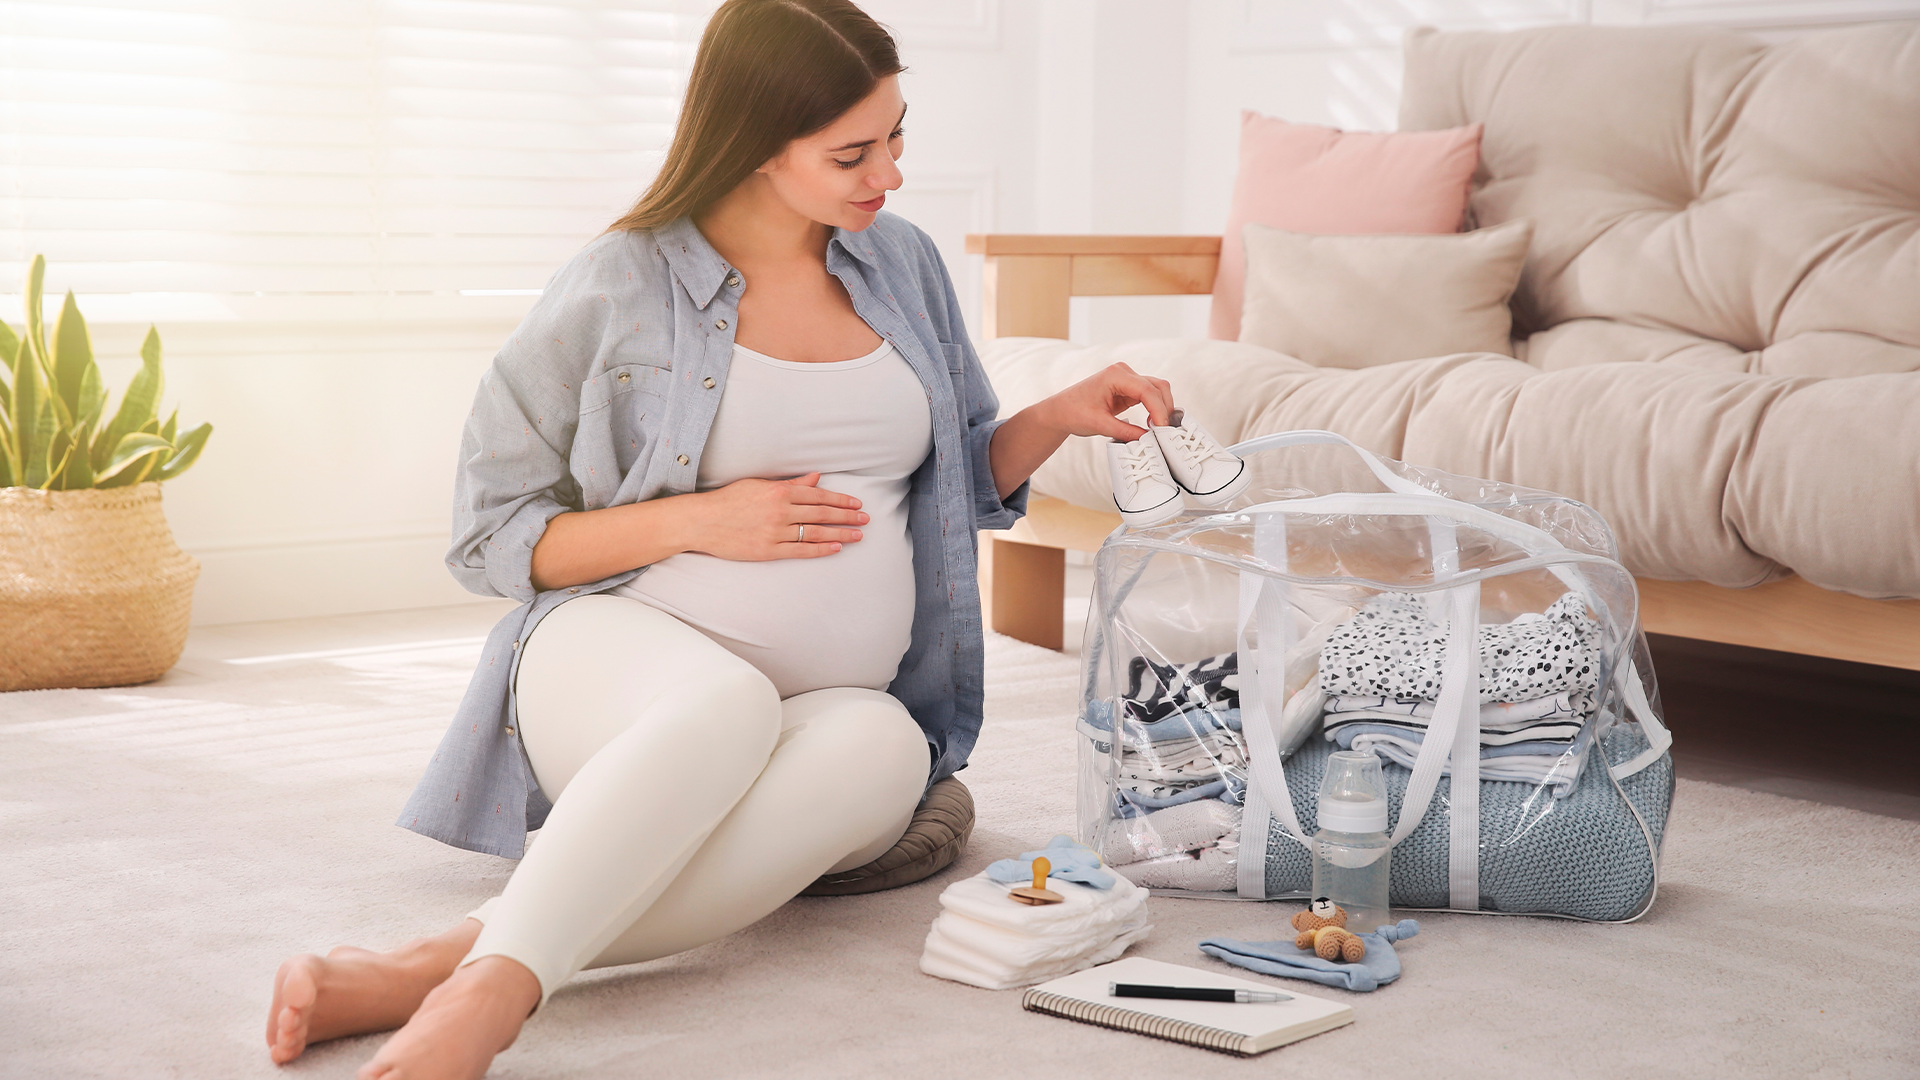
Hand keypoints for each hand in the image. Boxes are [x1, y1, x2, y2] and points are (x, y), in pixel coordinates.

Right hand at [688, 472, 867, 560]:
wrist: (702, 521)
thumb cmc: (729, 500)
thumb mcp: (760, 484)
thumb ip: (790, 483)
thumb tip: (815, 478)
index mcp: (779, 491)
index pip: (819, 496)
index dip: (841, 500)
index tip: (857, 504)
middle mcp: (781, 511)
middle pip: (822, 514)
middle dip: (847, 516)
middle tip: (865, 519)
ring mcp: (775, 532)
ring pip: (816, 533)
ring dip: (840, 534)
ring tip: (858, 535)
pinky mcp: (768, 550)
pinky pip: (801, 550)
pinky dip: (820, 550)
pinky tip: (836, 548)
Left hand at [986, 363, 1178, 499]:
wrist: (1061, 410)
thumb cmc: (1074, 412)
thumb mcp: (1100, 425)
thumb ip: (1125, 432)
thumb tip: (1149, 440)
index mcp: (1115, 375)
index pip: (1147, 390)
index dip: (1159, 410)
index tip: (1162, 429)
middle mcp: (1124, 373)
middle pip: (1157, 387)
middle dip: (1165, 408)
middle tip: (1166, 432)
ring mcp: (1127, 379)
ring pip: (1157, 390)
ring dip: (1162, 408)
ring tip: (1160, 429)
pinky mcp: (1129, 389)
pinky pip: (1149, 396)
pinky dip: (1155, 409)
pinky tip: (1153, 424)